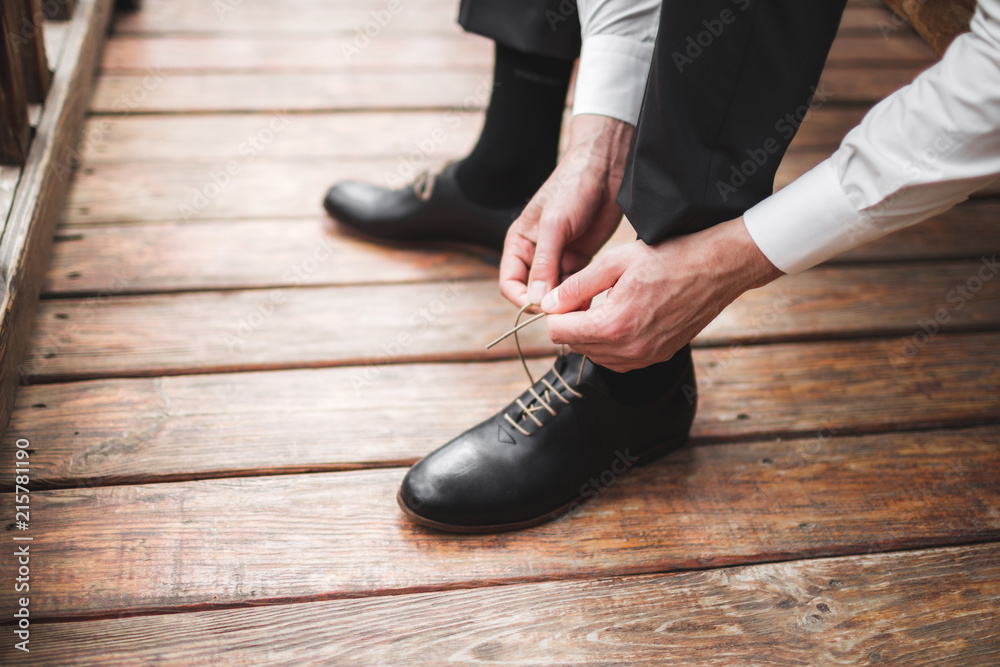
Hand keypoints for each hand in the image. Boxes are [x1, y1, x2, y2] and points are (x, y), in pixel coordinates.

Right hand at [499, 114, 634, 308]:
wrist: (604, 170)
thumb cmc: (573, 188)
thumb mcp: (554, 225)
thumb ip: (545, 263)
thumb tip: (536, 300)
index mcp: (519, 244)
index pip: (510, 284)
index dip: (523, 300)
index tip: (543, 309)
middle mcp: (535, 254)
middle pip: (534, 292)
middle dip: (548, 304)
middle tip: (568, 312)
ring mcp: (558, 258)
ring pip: (556, 292)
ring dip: (567, 301)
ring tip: (583, 307)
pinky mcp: (579, 259)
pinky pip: (576, 285)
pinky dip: (582, 294)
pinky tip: (593, 299)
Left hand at [539, 217, 784, 371]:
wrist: (717, 268)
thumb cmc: (670, 257)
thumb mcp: (616, 262)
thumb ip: (577, 285)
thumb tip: (547, 303)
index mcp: (614, 325)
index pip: (559, 332)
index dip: (556, 311)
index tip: (568, 293)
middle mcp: (629, 349)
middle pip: (575, 346)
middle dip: (572, 322)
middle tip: (587, 295)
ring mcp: (645, 357)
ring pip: (596, 355)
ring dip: (591, 334)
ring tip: (605, 304)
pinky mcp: (657, 357)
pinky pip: (619, 360)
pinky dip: (611, 342)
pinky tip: (621, 317)